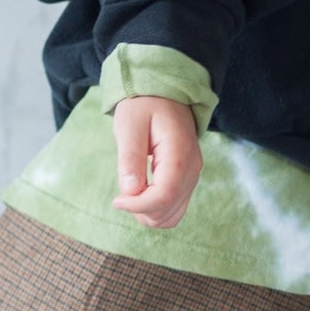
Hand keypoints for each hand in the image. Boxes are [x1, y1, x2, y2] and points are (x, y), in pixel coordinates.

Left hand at [111, 95, 202, 227]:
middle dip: (141, 210)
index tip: (117, 200)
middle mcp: (192, 168)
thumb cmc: (143, 106)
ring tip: (130, 196)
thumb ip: (130, 157)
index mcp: (179, 153)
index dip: (138, 205)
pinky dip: (156, 211)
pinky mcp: (187, 180)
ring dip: (148, 214)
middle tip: (121, 195)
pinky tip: (141, 196)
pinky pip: (175, 208)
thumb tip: (130, 191)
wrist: (163, 95)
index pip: (164, 195)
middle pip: (169, 209)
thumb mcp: (129, 126)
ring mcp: (192, 176)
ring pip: (173, 215)